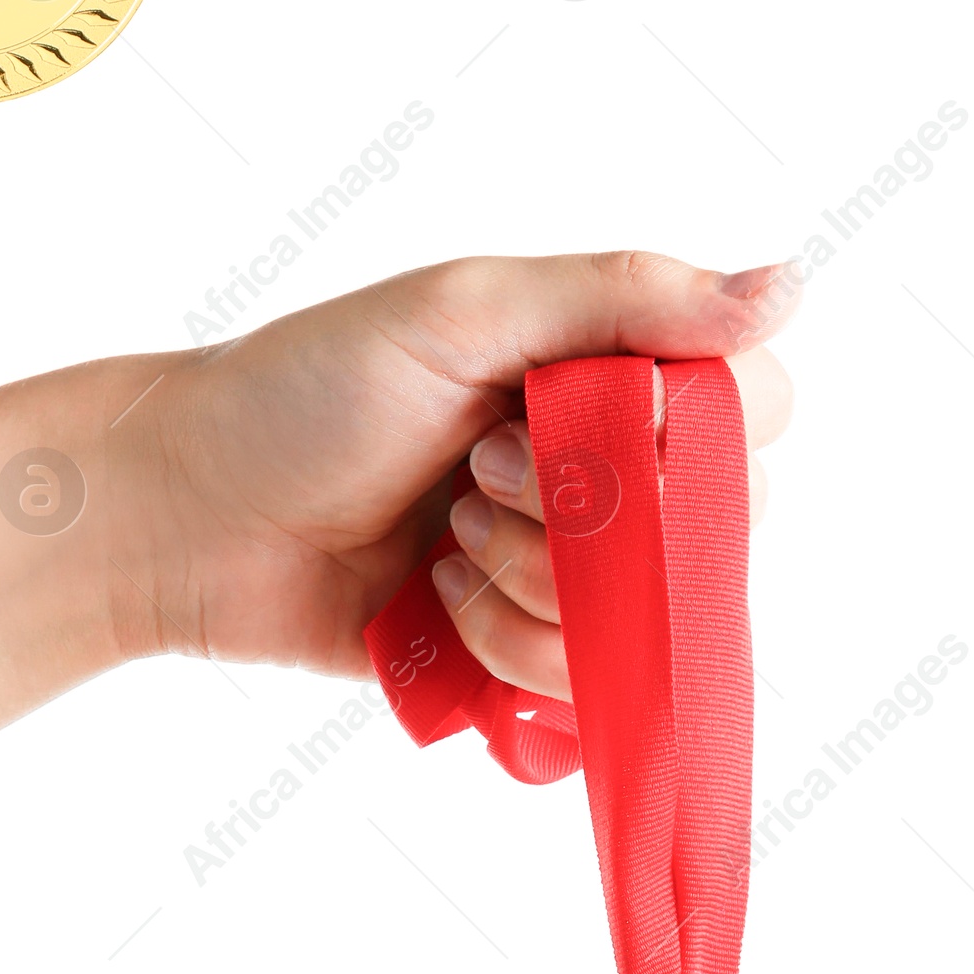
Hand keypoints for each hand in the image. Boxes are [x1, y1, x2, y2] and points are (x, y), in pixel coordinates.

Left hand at [133, 244, 796, 692]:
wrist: (184, 520)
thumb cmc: (300, 393)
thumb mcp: (462, 311)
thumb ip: (624, 296)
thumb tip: (790, 282)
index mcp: (606, 367)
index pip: (752, 410)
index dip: (694, 440)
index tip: (577, 423)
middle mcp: (607, 466)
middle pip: (714, 532)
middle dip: (587, 521)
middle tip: (473, 476)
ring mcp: (568, 568)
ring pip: (647, 623)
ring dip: (531, 589)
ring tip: (440, 542)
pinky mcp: (521, 652)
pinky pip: (584, 690)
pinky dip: (505, 653)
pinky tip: (431, 603)